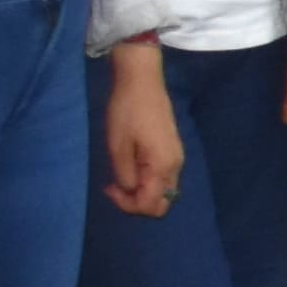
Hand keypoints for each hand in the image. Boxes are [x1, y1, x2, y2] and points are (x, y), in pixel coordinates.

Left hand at [100, 50, 182, 219]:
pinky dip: (147, 180)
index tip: (109, 188)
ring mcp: (176, 158)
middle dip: (137, 203)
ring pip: (163, 191)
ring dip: (141, 191)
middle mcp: (176, 166)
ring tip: (120, 175)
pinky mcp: (172, 151)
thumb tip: (130, 190)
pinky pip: (163, 178)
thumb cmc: (127, 111)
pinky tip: (131, 165)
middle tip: (115, 187)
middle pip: (162, 203)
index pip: (151, 204)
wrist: (142, 82)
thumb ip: (125, 175)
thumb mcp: (118, 146)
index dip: (128, 204)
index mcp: (163, 166)